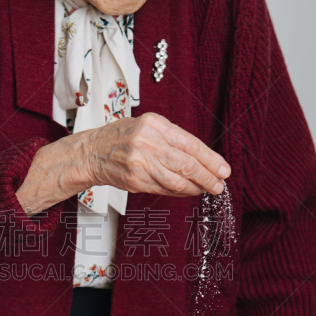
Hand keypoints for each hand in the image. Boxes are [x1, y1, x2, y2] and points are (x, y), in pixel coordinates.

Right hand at [87, 112, 229, 196]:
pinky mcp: (135, 180)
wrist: (92, 152)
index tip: (223, 169)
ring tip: (207, 190)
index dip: (210, 159)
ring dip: (196, 187)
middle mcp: (148, 142)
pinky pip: (164, 189)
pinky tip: (188, 191)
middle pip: (187, 164)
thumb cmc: (122, 138)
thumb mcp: (147, 127)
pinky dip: (179, 191)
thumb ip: (172, 139)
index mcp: (154, 124)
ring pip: (177, 180)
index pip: (191, 144)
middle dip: (207, 176)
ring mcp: (140, 163)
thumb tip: (202, 158)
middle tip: (219, 185)